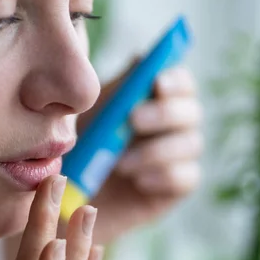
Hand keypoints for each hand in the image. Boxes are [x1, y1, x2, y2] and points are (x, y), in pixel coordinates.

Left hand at [79, 66, 202, 244]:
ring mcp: (176, 158)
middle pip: (191, 111)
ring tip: (120, 164)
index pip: (180, 82)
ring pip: (192, 143)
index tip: (157, 83)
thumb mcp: (90, 118)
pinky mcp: (175, 188)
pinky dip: (164, 176)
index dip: (175, 79)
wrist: (68, 202)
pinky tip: (138, 181)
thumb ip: (116, 91)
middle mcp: (172, 126)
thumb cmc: (77, 151)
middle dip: (165, 113)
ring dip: (157, 149)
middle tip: (133, 120)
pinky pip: (187, 177)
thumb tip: (140, 58)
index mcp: (152, 102)